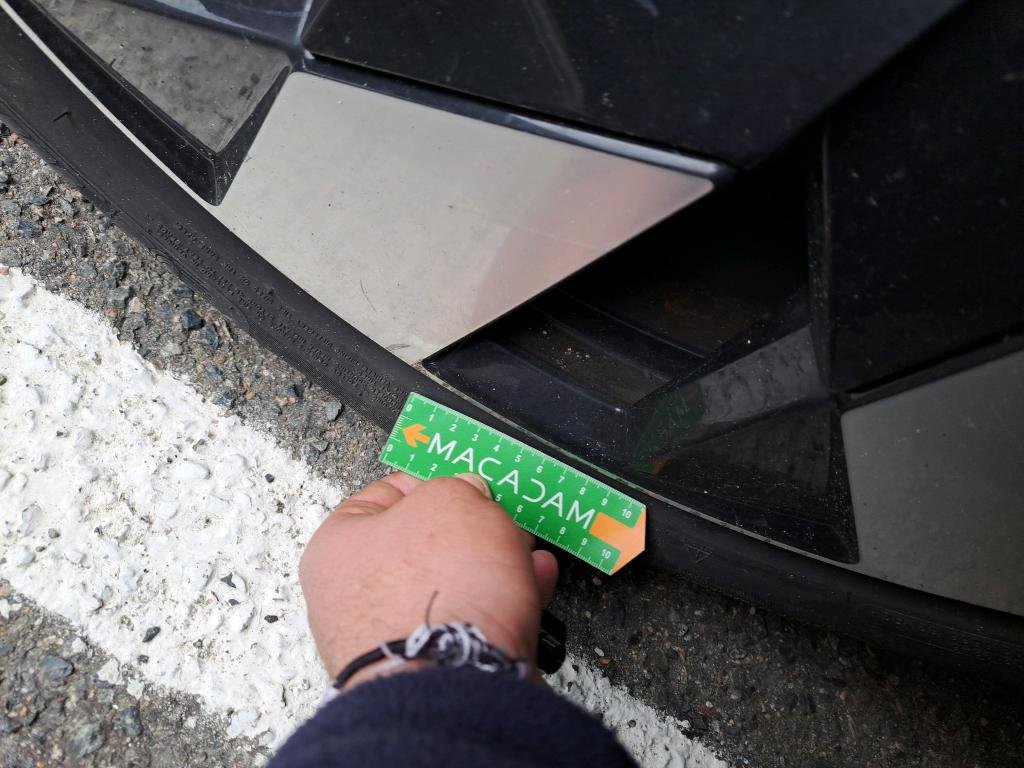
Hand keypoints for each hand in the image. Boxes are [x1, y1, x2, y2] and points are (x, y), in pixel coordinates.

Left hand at [299, 472, 559, 687]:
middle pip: (423, 543)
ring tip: (526, 552)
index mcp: (337, 546)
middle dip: (472, 529)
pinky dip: (500, 599)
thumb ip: (460, 487)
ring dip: (493, 562)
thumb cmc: (437, 590)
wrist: (454, 680)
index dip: (434, 482)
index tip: (465, 483)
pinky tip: (532, 583)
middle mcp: (353, 595)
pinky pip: (467, 619)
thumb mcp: (455, 500)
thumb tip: (469, 494)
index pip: (385, 495)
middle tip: (499, 519)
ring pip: (451, 582)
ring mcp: (389, 636)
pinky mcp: (428, 666)